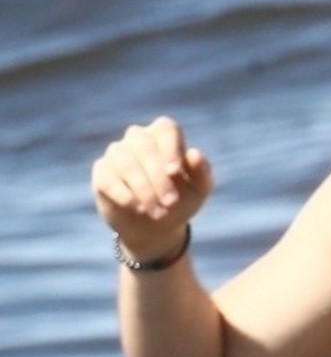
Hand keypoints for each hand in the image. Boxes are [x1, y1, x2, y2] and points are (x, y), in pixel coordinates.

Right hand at [92, 116, 213, 261]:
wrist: (155, 227)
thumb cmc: (181, 200)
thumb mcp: (199, 190)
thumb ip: (202, 171)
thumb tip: (194, 154)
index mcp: (164, 134)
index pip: (166, 129)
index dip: (170, 149)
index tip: (175, 172)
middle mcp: (138, 138)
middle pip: (145, 147)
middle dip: (159, 178)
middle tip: (170, 203)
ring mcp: (117, 152)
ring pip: (125, 162)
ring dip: (143, 189)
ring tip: (157, 212)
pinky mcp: (102, 171)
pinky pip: (108, 177)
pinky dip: (123, 193)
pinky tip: (136, 207)